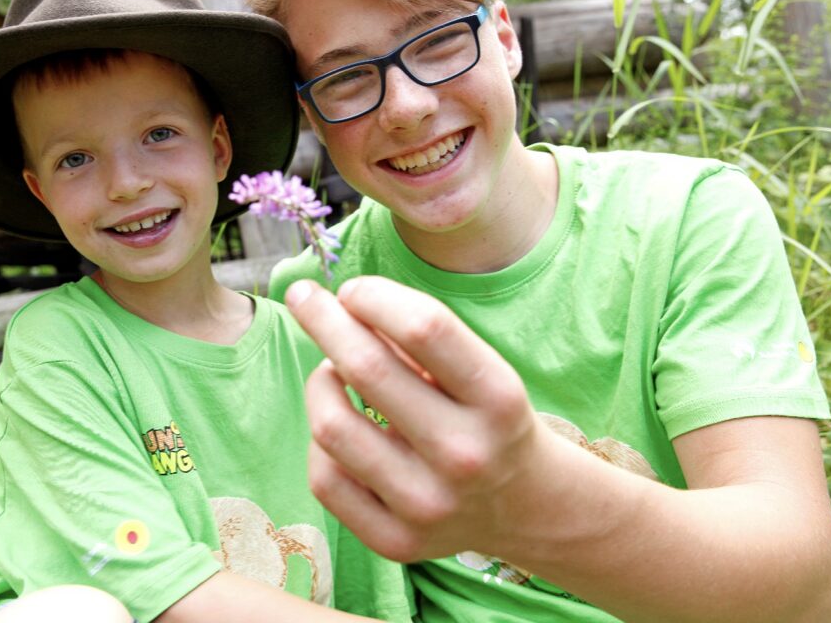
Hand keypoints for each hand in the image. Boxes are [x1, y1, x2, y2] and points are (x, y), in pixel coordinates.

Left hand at [285, 276, 545, 561]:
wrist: (525, 507)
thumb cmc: (488, 418)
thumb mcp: (481, 370)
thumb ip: (418, 340)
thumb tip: (339, 311)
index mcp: (498, 399)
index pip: (425, 327)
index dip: (375, 296)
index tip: (351, 289)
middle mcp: (465, 455)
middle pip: (366, 369)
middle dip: (323, 320)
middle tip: (305, 296)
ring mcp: (428, 506)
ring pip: (331, 425)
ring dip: (320, 381)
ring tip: (332, 370)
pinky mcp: (395, 541)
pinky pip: (324, 478)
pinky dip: (321, 441)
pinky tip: (342, 424)